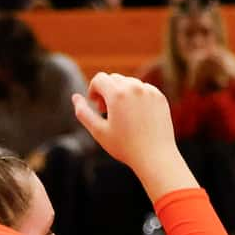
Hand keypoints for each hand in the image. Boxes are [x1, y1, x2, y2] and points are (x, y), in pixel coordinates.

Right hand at [72, 73, 183, 191]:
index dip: (93, 90)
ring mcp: (149, 90)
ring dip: (121, 93)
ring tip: (121, 115)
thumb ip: (83, 113)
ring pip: (129, 83)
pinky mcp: (160, 97)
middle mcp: (134, 87)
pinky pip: (144, 90)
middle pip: (114, 78)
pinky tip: (136, 117)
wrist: (155, 156)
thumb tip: (75, 97)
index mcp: (117, 93)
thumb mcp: (98, 131)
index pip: (99, 78)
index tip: (95, 105)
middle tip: (107, 112)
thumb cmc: (124, 146)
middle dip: (107, 91)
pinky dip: (137, 98)